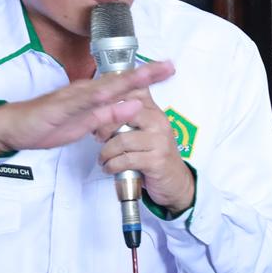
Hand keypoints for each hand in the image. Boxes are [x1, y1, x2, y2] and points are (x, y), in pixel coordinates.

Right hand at [0, 61, 174, 155]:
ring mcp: (73, 97)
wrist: (14, 128)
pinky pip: (82, 102)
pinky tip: (114, 94)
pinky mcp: (60, 107)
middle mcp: (85, 91)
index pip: (123, 85)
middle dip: (145, 73)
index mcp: (92, 96)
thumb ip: (108, 117)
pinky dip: (99, 97)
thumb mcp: (86, 125)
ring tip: (150, 73)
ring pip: (104, 87)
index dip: (146, 77)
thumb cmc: (48, 125)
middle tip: (169, 66)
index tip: (167, 70)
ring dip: (127, 80)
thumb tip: (133, 106)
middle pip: (119, 81)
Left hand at [95, 87, 195, 214]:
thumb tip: (101, 105)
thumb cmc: (154, 154)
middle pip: (124, 114)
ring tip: (103, 158)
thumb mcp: (145, 130)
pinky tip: (109, 168)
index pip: (133, 91)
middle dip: (104, 126)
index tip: (96, 108)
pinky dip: (112, 165)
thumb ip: (130, 115)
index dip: (111, 97)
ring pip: (122, 140)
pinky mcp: (157, 160)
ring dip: (106, 152)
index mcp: (154, 110)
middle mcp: (159, 121)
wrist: (175, 181)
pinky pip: (126, 159)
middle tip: (97, 137)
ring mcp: (160, 141)